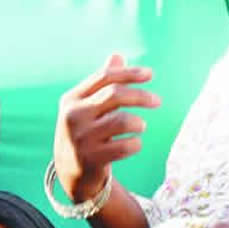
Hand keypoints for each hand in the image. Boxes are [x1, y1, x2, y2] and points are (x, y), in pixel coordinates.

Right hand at [54, 54, 159, 202]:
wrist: (71, 172)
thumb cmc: (86, 131)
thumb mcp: (88, 106)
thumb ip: (102, 83)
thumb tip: (117, 55)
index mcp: (72, 99)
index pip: (104, 77)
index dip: (129, 73)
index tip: (150, 74)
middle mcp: (73, 116)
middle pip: (114, 95)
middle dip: (140, 96)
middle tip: (158, 101)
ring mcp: (80, 138)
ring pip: (122, 121)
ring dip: (138, 123)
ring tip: (139, 127)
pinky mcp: (91, 159)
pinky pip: (125, 146)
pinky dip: (135, 144)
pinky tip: (133, 145)